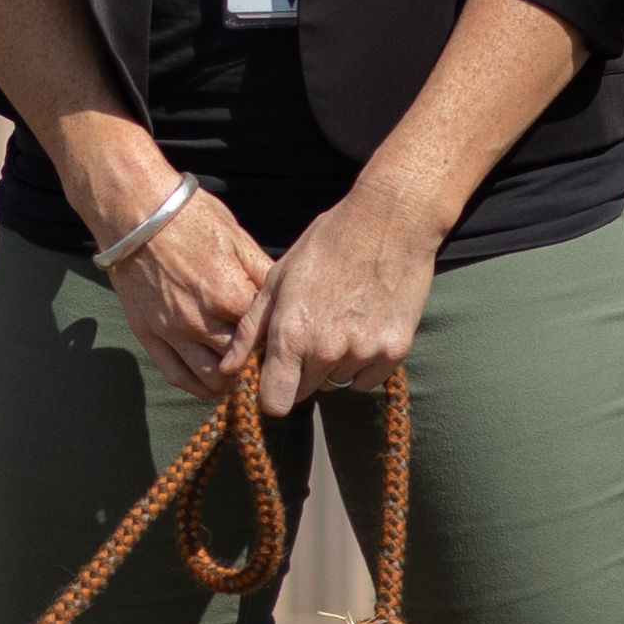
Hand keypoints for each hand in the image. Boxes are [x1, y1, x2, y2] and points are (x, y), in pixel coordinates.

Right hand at [98, 178, 272, 400]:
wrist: (134, 210)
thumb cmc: (189, 216)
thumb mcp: (237, 237)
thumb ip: (262, 272)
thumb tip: (284, 298)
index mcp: (230, 293)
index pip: (265, 335)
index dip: (275, 340)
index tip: (281, 342)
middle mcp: (201, 319)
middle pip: (241, 362)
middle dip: (256, 365)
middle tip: (265, 364)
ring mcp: (172, 330)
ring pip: (211, 378)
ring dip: (229, 383)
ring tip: (240, 377)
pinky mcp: (148, 334)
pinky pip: (176, 375)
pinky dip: (196, 386)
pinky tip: (210, 384)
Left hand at [248, 179, 441, 415]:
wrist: (388, 221)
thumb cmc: (327, 244)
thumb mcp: (278, 279)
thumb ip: (251, 330)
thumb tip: (228, 368)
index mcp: (291, 334)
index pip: (275, 402)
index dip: (271, 394)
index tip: (275, 378)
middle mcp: (326, 351)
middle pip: (306, 392)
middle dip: (301, 373)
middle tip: (311, 332)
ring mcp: (363, 353)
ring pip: (338, 383)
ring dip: (333, 365)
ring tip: (340, 321)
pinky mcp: (394, 351)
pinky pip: (368, 379)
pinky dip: (363, 364)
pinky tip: (363, 327)